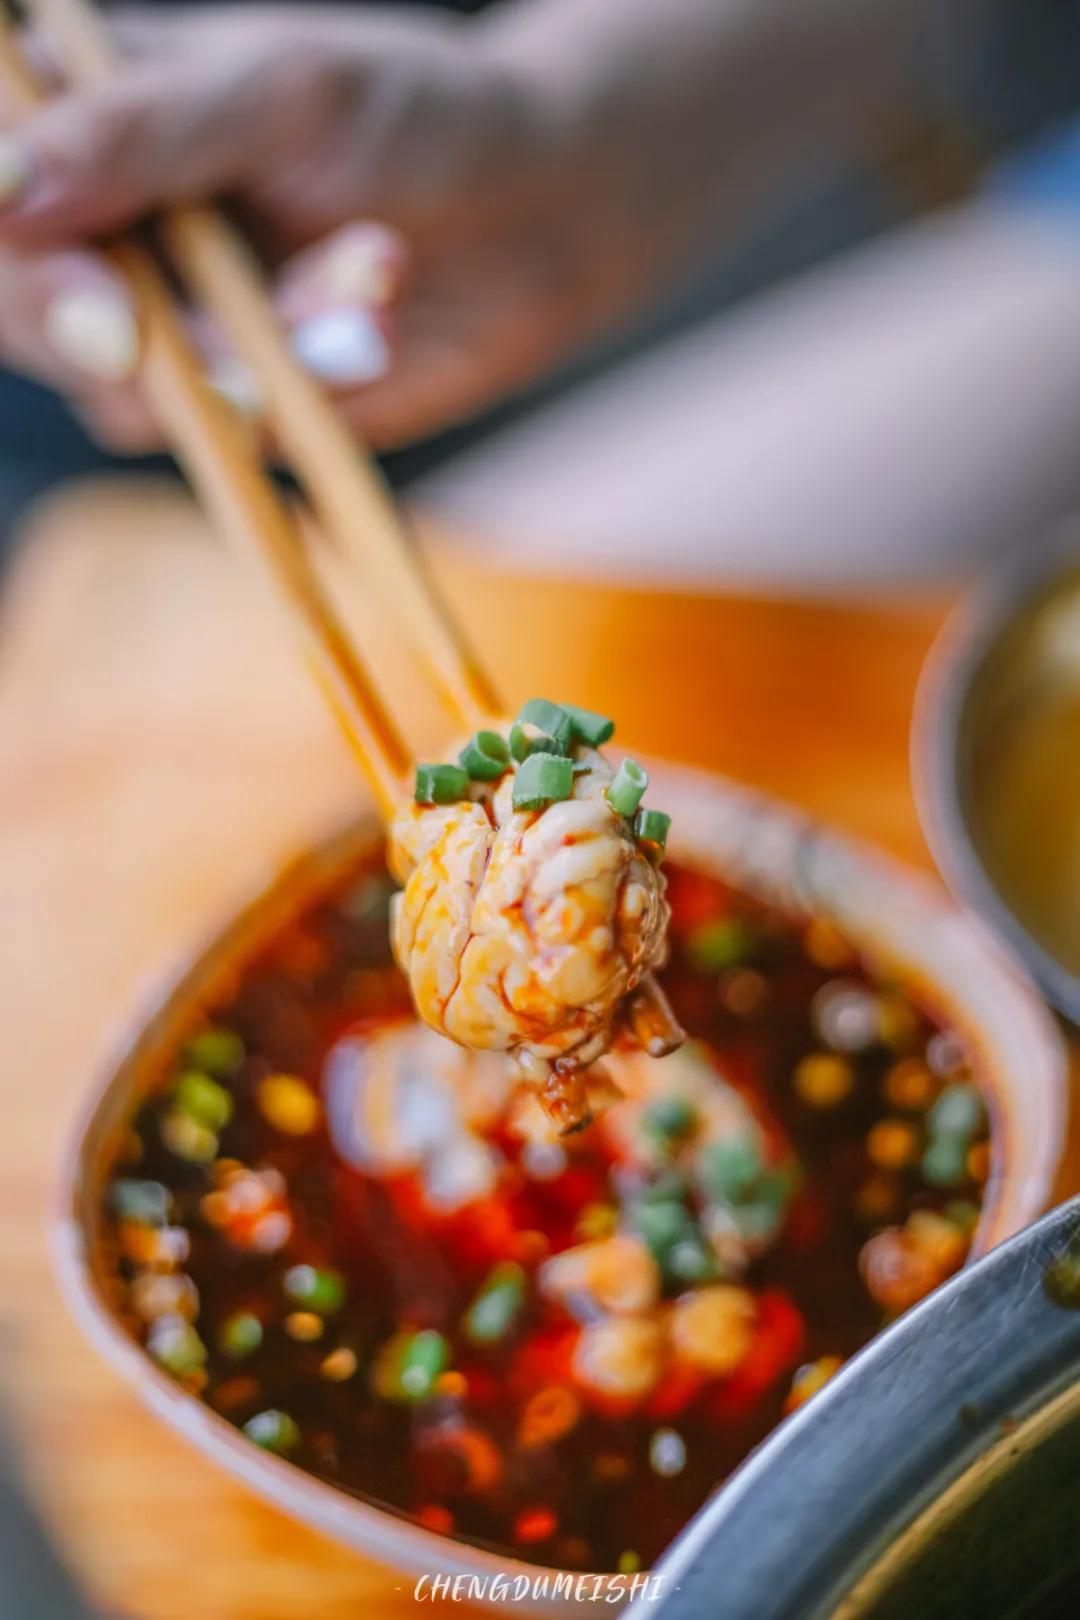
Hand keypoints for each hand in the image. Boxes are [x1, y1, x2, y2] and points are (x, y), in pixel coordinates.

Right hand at [0, 4, 638, 451]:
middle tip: (144, 329)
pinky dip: (305, 386)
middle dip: (98, 326)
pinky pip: (230, 431)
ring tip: (371, 266)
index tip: (81, 293)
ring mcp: (174, 326)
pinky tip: (377, 325)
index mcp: (91, 118)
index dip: (15, 259)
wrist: (542, 214)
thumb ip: (141, 131)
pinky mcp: (245, 406)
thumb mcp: (281, 90)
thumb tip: (0, 185)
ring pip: (125, 390)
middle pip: (22, 311)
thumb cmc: (416, 115)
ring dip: (248, 352)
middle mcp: (111, 229)